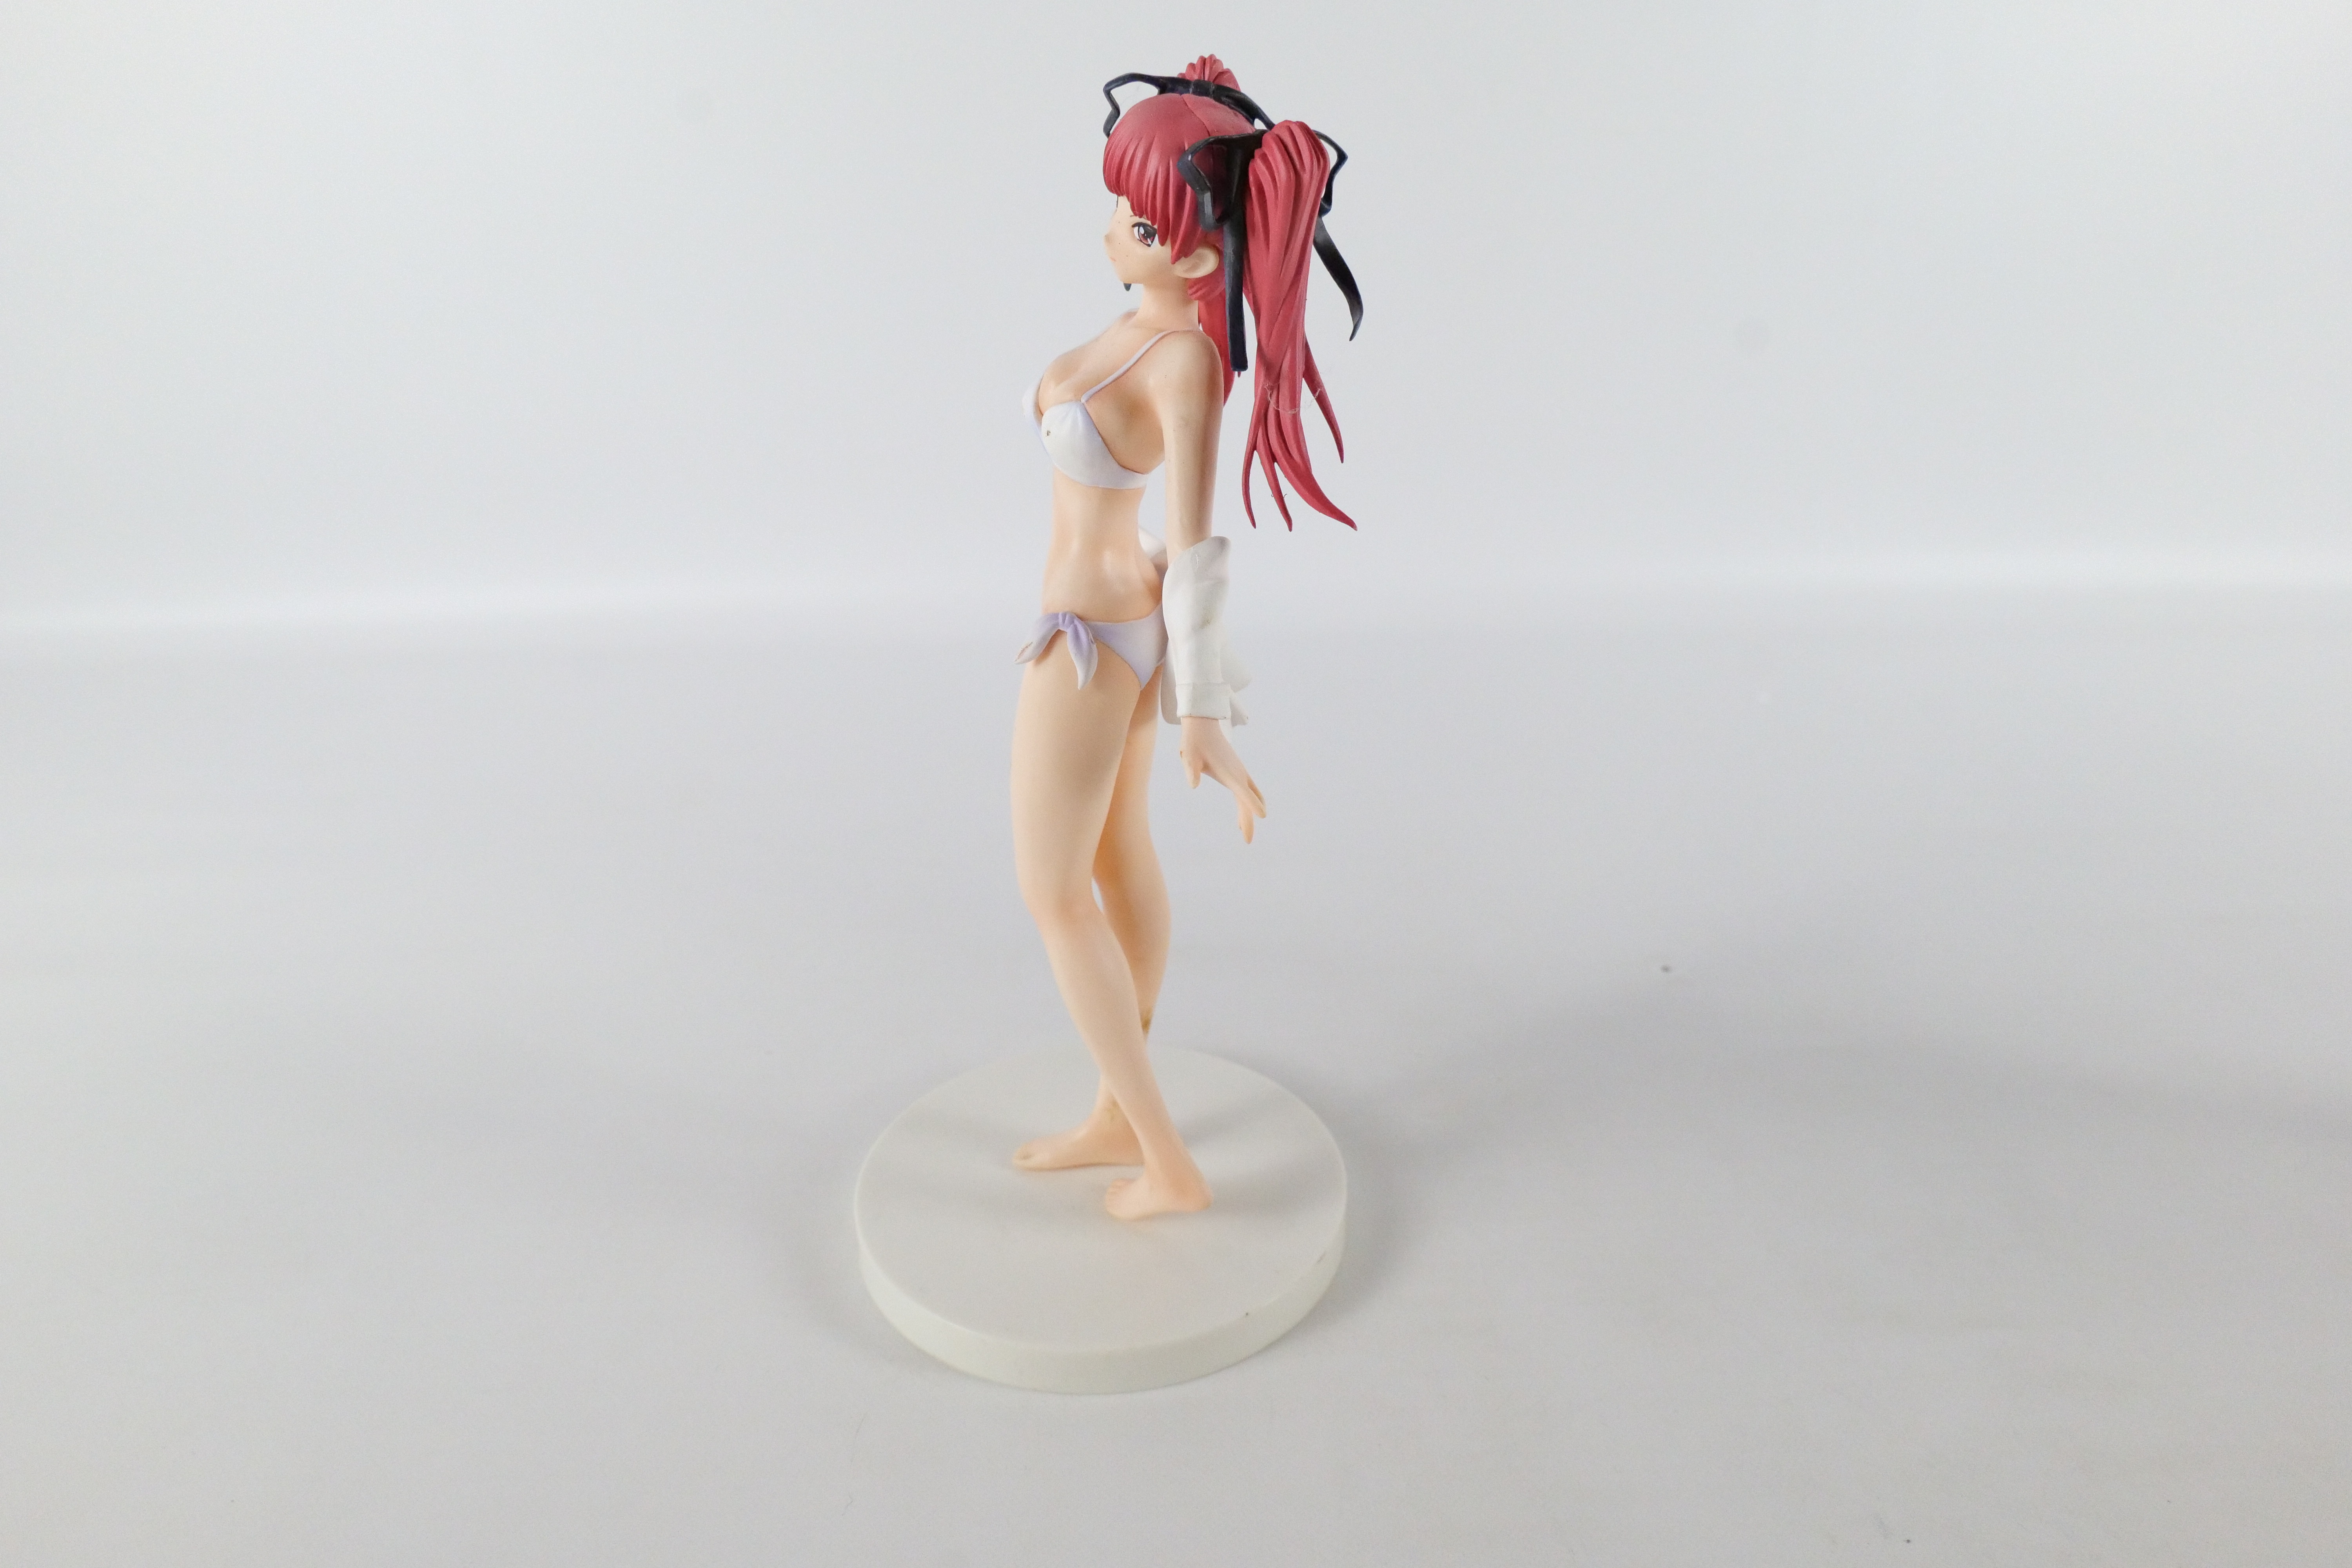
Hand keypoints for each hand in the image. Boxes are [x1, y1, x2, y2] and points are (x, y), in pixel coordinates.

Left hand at [1179, 716, 1267, 841]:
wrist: (1202, 725)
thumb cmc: (1194, 741)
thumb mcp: (1188, 756)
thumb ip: (1191, 770)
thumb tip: (1193, 784)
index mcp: (1229, 772)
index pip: (1243, 792)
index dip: (1252, 804)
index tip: (1262, 816)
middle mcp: (1238, 774)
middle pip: (1248, 801)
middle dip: (1249, 820)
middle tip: (1247, 841)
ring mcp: (1239, 773)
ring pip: (1249, 797)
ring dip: (1248, 814)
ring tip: (1245, 834)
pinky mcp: (1236, 772)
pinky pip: (1246, 792)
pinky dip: (1247, 805)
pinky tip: (1241, 816)